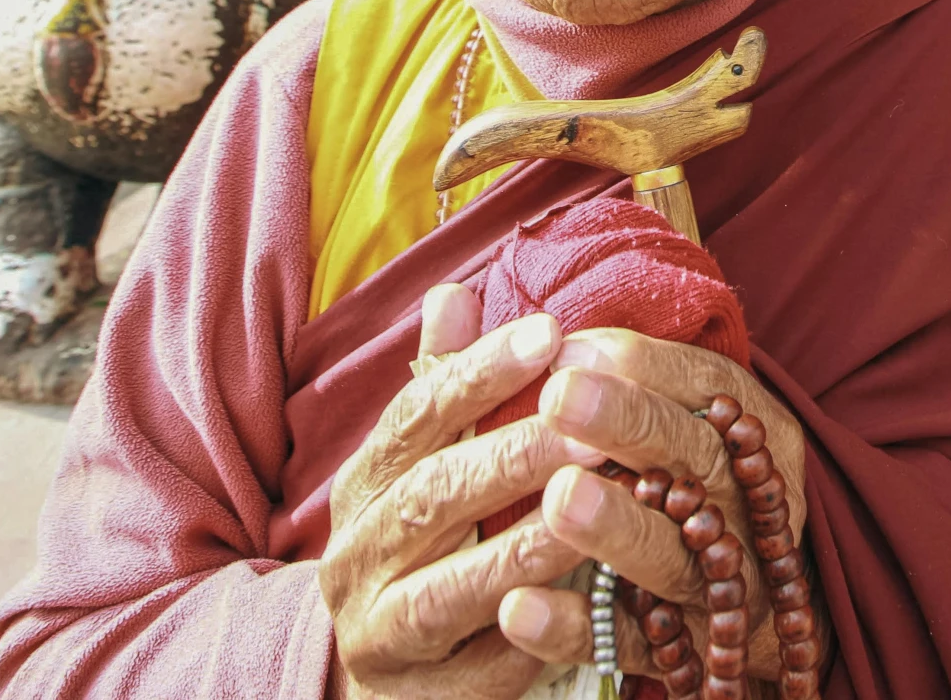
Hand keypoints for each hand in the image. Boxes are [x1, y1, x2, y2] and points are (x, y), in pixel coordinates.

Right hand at [321, 286, 600, 699]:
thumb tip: (452, 290)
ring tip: (587, 509)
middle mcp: (359, 559)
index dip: (478, 373)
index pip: (415, 416)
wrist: (380, 677)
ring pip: (448, 591)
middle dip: (513, 457)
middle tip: (591, 425)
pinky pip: (480, 671)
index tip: (549, 332)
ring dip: (520, 547)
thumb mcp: (422, 465)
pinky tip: (582, 606)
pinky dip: (529, 639)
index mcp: (366, 487)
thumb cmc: (422, 543)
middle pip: (432, 499)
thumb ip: (442, 385)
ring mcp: (384, 635)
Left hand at [492, 329, 816, 684]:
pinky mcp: (687, 651)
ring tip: (558, 497)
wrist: (783, 605)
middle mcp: (749, 502)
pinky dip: (573, 626)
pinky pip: (629, 642)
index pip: (709, 384)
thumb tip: (558, 339)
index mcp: (756, 430)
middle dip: (630, 423)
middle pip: (696, 458)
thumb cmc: (711, 485)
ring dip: (614, 527)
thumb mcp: (705, 420)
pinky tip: (518, 608)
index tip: (570, 347)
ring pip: (671, 554)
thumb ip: (648, 380)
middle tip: (560, 395)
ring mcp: (723, 581)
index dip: (642, 364)